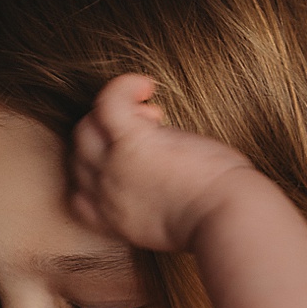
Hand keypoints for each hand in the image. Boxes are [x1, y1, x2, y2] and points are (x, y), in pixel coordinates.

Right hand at [70, 74, 252, 253]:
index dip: (96, 170)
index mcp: (117, 221)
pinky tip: (147, 87)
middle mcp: (108, 198)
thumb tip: (163, 170)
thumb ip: (155, 198)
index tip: (129, 161)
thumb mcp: (172, 220)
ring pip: (86, 129)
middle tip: (152, 134)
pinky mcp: (133, 144)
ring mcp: (116, 170)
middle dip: (107, 138)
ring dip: (114, 114)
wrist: (227, 221)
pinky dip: (123, 86)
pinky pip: (108, 101)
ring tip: (153, 115)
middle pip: (81, 156)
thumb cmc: (216, 219)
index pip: (80, 196)